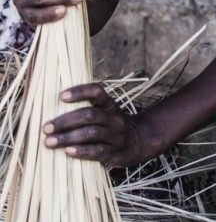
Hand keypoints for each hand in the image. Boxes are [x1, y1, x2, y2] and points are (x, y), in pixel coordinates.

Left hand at [43, 84, 162, 166]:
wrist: (140, 141)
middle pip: (90, 115)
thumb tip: (50, 112)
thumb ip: (86, 109)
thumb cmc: (112, 127)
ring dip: (68, 138)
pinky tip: (68, 152)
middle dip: (65, 121)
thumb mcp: (105, 113)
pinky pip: (98, 151)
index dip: (80, 92)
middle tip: (46, 128)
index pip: (97, 92)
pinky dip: (82, 151)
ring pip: (91, 133)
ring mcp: (117, 136)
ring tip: (49, 142)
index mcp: (110, 105)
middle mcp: (115, 118)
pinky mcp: (116, 153)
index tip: (61, 97)